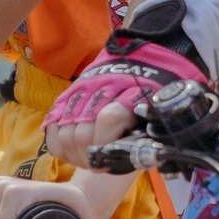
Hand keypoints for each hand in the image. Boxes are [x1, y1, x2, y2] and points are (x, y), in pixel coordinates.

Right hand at [44, 31, 208, 168]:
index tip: (110, 163)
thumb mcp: (166, 107)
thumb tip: (154, 155)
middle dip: (89, 157)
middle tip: (98, 165)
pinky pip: (53, 124)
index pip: (110, 117)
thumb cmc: (157, 88)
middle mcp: (103, 88)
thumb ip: (159, 129)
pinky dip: (58, 143)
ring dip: (74, 154)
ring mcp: (83, 90)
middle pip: (83, 131)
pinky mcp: (69, 93)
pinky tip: (72, 151)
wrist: (144, 52)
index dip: (106, 144)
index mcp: (132, 92)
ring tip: (87, 159)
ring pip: (66, 131)